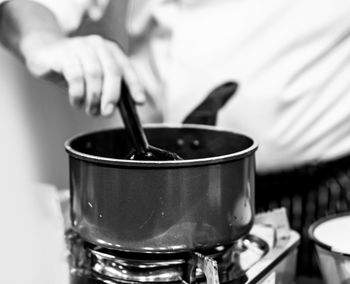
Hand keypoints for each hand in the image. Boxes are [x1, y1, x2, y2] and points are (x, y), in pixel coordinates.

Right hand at [21, 34, 144, 115]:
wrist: (45, 53)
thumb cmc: (75, 68)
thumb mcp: (96, 76)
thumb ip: (110, 87)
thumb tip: (125, 106)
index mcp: (111, 51)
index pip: (127, 69)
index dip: (135, 86)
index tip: (139, 101)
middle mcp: (98, 46)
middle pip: (112, 72)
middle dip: (112, 95)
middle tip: (107, 112)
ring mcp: (80, 47)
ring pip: (94, 75)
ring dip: (93, 98)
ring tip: (90, 109)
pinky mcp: (63, 54)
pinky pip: (75, 77)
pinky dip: (78, 94)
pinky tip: (77, 101)